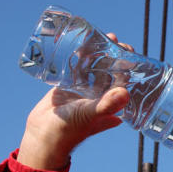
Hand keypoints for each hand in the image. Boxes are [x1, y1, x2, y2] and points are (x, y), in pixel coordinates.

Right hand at [16, 32, 133, 169]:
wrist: (44, 134)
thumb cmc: (69, 130)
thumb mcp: (90, 115)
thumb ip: (107, 105)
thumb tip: (125, 92)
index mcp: (109, 103)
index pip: (123, 80)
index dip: (128, 64)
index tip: (128, 49)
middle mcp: (99, 96)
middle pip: (110, 70)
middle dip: (114, 54)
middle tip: (113, 39)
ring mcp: (83, 90)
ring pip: (94, 67)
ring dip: (98, 53)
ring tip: (100, 36)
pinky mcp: (68, 86)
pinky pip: (77, 68)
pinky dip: (80, 57)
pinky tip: (81, 44)